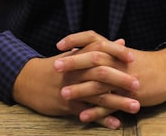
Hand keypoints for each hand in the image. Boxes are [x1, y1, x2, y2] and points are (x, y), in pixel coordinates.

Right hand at [12, 32, 139, 128]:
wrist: (27, 80)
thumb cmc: (55, 67)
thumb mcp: (75, 54)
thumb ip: (99, 48)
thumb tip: (121, 42)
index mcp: (78, 57)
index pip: (100, 49)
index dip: (116, 53)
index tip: (133, 58)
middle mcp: (76, 72)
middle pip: (101, 73)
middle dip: (121, 79)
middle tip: (138, 86)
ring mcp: (72, 89)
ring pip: (97, 95)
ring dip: (117, 102)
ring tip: (135, 107)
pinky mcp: (67, 105)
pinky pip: (87, 113)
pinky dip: (102, 118)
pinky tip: (115, 123)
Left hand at [56, 34, 165, 109]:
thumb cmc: (147, 63)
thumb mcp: (127, 54)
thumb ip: (109, 51)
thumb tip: (90, 47)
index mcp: (116, 51)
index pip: (93, 39)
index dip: (76, 40)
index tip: (59, 44)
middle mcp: (119, 63)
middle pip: (93, 60)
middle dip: (73, 63)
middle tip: (55, 66)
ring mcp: (124, 80)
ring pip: (99, 84)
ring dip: (80, 89)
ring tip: (63, 94)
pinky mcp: (130, 97)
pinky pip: (110, 105)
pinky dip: (96, 111)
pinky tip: (82, 116)